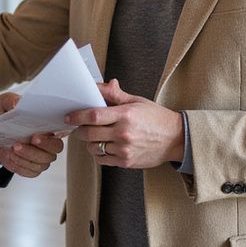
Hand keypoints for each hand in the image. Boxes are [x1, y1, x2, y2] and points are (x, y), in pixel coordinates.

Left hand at [0, 91, 63, 177]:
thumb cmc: (4, 115)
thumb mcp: (4, 103)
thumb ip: (11, 100)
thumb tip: (17, 103)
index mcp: (47, 127)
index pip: (57, 137)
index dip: (48, 140)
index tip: (34, 137)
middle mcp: (48, 144)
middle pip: (52, 153)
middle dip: (35, 151)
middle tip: (18, 144)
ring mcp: (41, 157)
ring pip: (41, 164)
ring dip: (25, 158)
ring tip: (11, 149)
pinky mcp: (31, 168)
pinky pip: (31, 171)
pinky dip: (20, 166)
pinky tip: (11, 157)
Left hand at [64, 79, 184, 168]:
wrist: (176, 139)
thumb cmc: (157, 118)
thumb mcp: (137, 101)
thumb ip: (116, 95)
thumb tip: (101, 85)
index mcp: (125, 115)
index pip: (93, 115)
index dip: (77, 116)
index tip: (69, 116)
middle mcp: (123, 133)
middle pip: (89, 133)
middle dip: (79, 130)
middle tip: (79, 127)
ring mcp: (124, 149)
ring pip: (93, 148)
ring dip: (89, 142)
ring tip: (94, 137)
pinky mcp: (126, 162)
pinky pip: (102, 159)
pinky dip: (98, 154)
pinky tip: (103, 147)